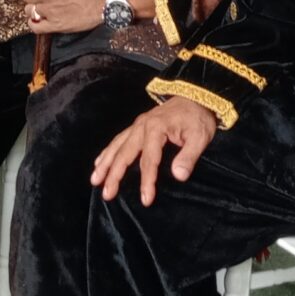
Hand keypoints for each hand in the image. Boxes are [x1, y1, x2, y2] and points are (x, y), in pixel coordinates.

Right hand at [92, 97, 216, 203]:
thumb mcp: (200, 137)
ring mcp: (138, 124)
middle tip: (107, 194)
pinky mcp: (138, 125)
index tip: (146, 199)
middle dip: (114, 174)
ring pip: (117, 146)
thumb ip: (189, 156)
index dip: (147, 180)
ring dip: (105, 163)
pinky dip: (107, 152)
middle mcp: (142, 125)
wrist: (197, 96)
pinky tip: (99, 162)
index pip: (149, 160)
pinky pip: (118, 139)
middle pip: (125, 153)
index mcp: (156, 128)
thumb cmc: (198, 118)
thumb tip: (178, 176)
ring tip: (95, 180)